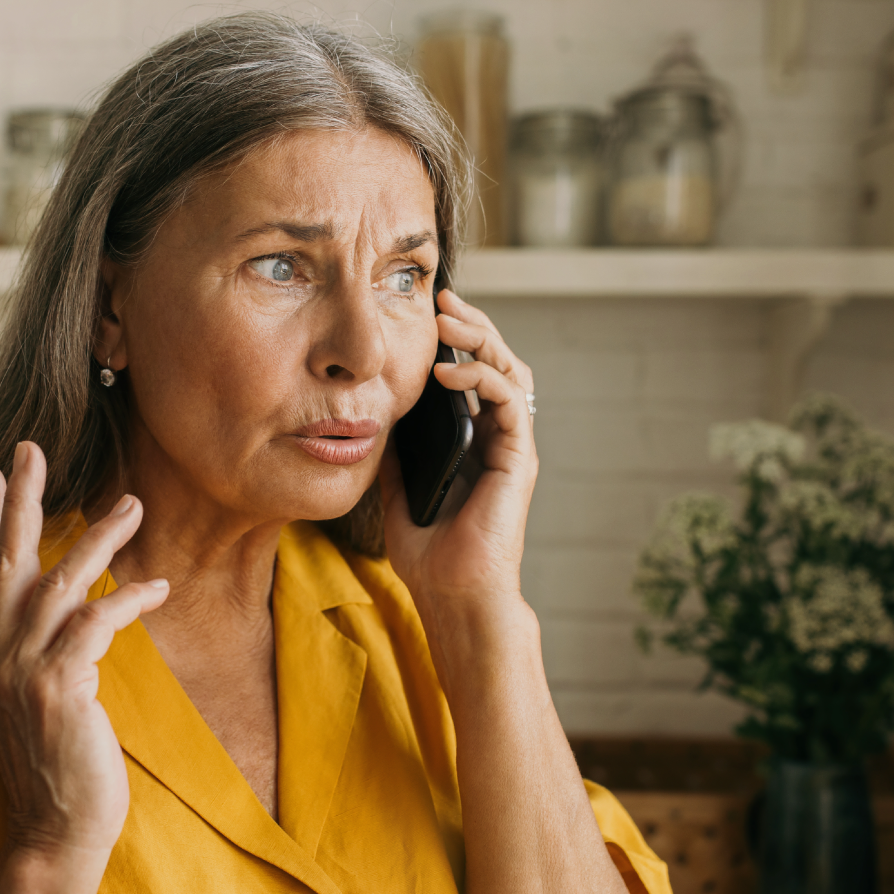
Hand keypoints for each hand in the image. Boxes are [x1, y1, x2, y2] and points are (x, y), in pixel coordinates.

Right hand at [0, 442, 168, 859]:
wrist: (53, 831)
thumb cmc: (55, 768)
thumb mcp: (33, 700)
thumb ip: (32, 653)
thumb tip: (58, 610)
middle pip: (5, 559)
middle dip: (19, 499)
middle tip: (32, 448)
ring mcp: (20, 671)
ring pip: (57, 581)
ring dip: (98, 538)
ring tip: (133, 504)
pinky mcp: (57, 688)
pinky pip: (94, 623)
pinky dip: (128, 599)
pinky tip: (157, 585)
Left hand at [380, 289, 537, 628]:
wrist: (451, 595)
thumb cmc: (428, 552)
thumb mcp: (397, 486)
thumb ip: (396, 448)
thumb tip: (373, 410)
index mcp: (473, 440)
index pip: (472, 373)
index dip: (454, 339)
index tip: (425, 311)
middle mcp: (498, 437)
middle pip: (496, 361)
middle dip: (472, 324)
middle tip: (441, 299)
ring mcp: (512, 447)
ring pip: (510, 372)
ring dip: (481, 339)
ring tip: (448, 320)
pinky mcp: (519, 459)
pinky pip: (510, 402)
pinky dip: (482, 378)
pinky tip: (449, 371)